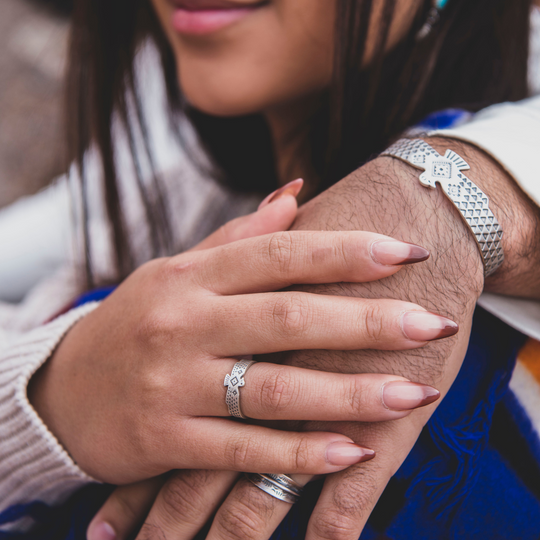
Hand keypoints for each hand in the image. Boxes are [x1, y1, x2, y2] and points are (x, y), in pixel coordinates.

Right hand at [170, 137, 539, 539]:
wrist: (62, 392)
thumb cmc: (137, 324)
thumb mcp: (176, 273)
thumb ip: (237, 240)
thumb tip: (296, 193)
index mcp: (190, 278)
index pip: (278, 254)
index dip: (345, 251)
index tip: (406, 252)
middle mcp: (182, 324)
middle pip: (288, 318)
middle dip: (368, 321)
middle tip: (432, 324)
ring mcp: (173, 385)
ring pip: (275, 389)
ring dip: (350, 394)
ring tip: (414, 395)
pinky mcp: (166, 441)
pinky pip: (245, 449)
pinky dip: (301, 454)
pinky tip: (354, 452)